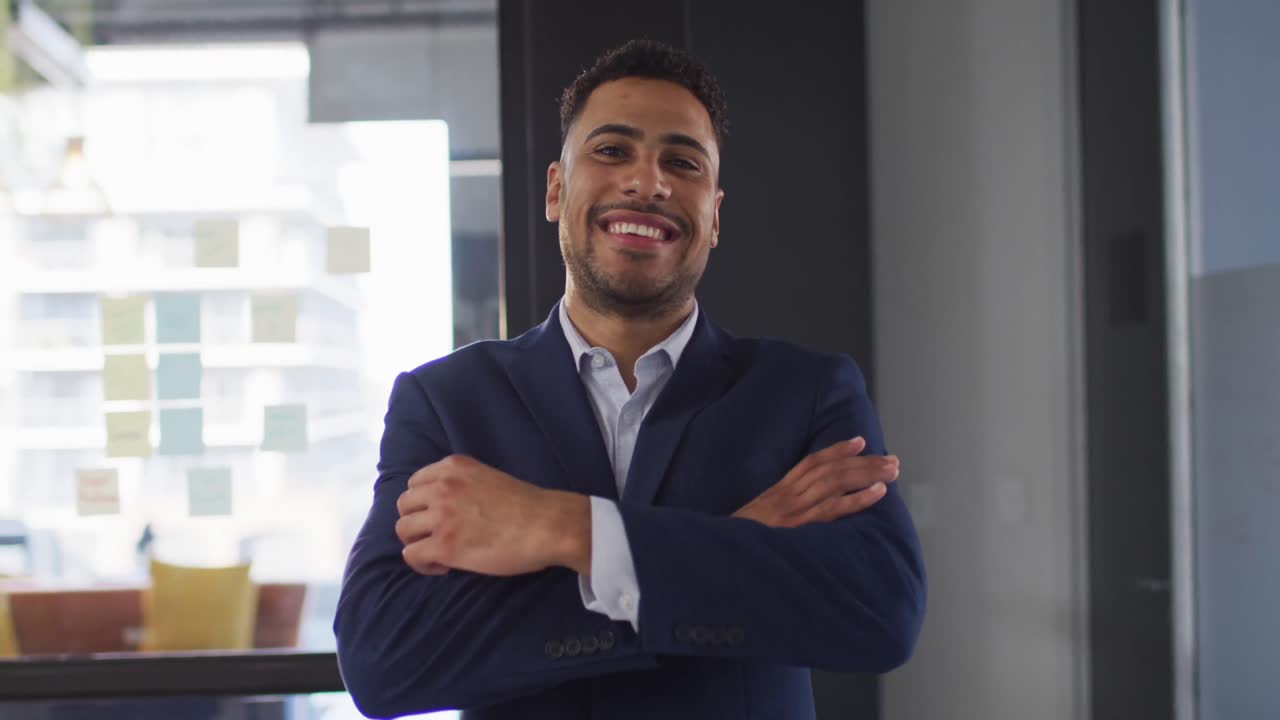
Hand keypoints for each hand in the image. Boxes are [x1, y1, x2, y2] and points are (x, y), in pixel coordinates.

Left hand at [394, 455, 589, 576]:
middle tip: (437, 536)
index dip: (423, 503)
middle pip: (404, 505)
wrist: (546, 524)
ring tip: (440, 552)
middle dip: (416, 522)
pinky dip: (423, 564)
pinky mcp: (445, 545)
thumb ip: (461, 485)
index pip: (414, 483)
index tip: (439, 516)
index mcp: (453, 467)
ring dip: (417, 542)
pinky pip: (412, 555)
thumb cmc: (526, 505)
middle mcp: (442, 486)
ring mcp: (441, 516)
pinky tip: (444, 566)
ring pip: (403, 529)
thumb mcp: (486, 478)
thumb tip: (445, 508)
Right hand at [732, 437, 898, 527]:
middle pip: (830, 470)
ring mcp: (795, 509)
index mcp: (778, 492)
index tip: (859, 442)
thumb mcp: (755, 521)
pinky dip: (857, 499)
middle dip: (863, 462)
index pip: (810, 463)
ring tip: (891, 471)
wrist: (720, 552)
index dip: (836, 450)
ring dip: (867, 474)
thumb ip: (777, 512)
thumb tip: (797, 513)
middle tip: (891, 459)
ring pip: (836, 483)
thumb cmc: (739, 541)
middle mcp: (788, 495)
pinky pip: (833, 509)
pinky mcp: (800, 526)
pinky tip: (878, 493)